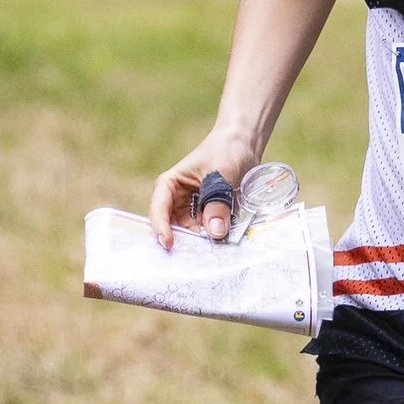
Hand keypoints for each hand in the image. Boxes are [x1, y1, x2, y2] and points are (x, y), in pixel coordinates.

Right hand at [149, 130, 259, 246]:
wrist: (243, 143)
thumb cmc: (226, 151)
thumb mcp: (222, 175)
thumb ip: (218, 203)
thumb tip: (216, 233)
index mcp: (170, 185)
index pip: (159, 209)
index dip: (161, 228)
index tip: (169, 244)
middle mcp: (177, 200)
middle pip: (173, 227)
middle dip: (182, 242)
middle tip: (192, 260)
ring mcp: (192, 210)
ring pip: (190, 233)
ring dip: (199, 243)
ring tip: (209, 256)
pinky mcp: (208, 216)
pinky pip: (207, 232)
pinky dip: (212, 239)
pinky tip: (220, 248)